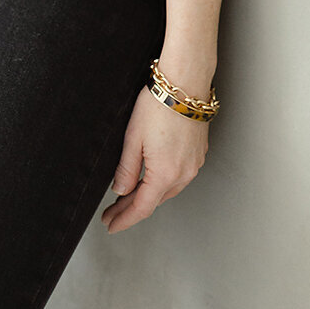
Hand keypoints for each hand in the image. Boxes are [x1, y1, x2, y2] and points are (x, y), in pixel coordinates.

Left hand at [101, 84, 208, 233]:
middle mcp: (184, 174)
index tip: (111, 225)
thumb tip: (120, 190)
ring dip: (148, 195)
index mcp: (165, 174)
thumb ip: (126, 169)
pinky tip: (151, 176)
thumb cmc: (158, 104)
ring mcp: (193, 164)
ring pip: (167, 190)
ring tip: (128, 195)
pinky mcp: (198, 154)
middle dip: (132, 208)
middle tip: (113, 211)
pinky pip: (178, 176)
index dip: (124, 219)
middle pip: (154, 200)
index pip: (141, 208)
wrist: (185, 84)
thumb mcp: (133, 138)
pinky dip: (162, 181)